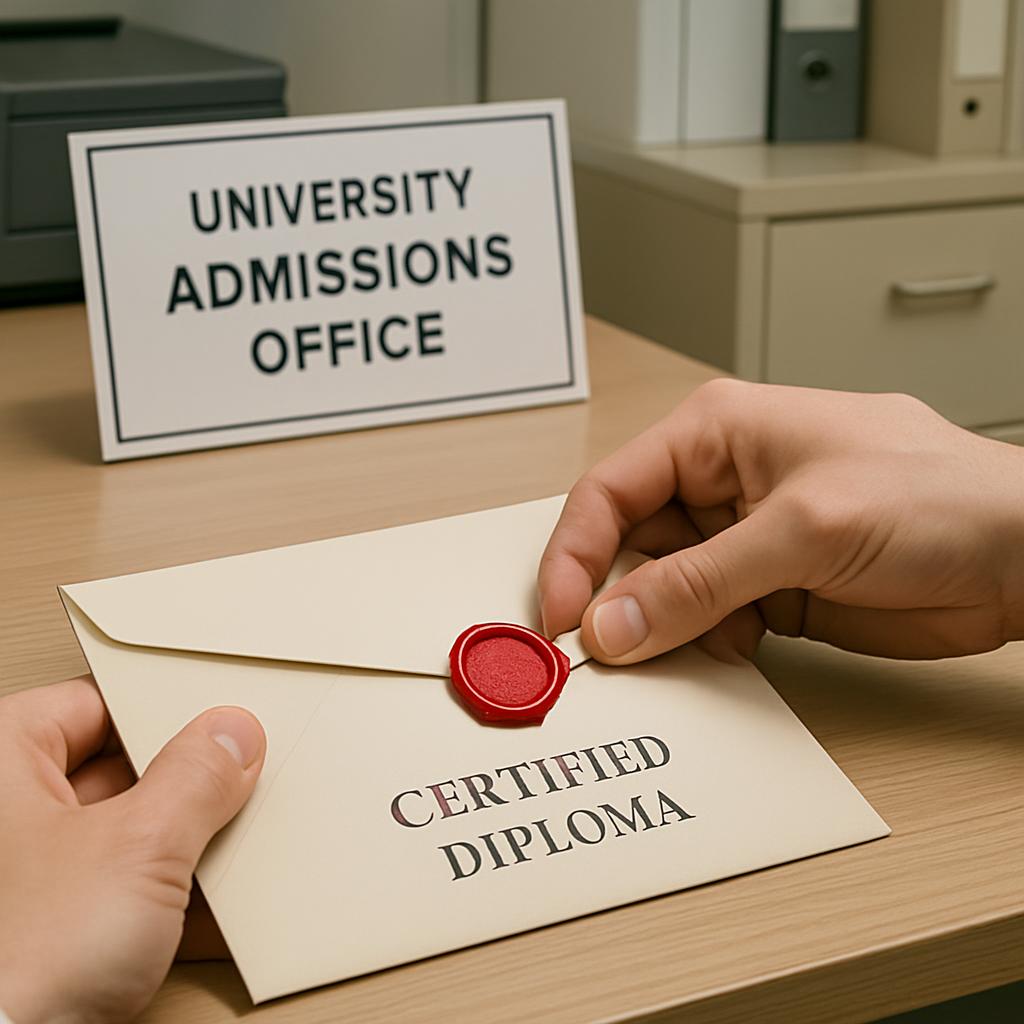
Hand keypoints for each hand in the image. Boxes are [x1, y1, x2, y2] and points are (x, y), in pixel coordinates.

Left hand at [0, 677, 265, 1023]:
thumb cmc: (18, 961)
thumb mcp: (138, 846)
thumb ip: (194, 778)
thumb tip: (231, 737)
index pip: (93, 705)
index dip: (161, 713)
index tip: (217, 725)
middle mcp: (4, 818)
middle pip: (113, 774)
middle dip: (182, 789)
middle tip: (230, 789)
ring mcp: (23, 881)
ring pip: (121, 839)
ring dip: (180, 849)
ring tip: (226, 852)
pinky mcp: (43, 936)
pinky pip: (117, 896)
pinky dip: (164, 901)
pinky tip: (209, 912)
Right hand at [539, 380, 1023, 663]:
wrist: (1022, 557)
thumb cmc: (938, 497)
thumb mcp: (802, 530)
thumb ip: (698, 582)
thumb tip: (613, 623)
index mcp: (716, 433)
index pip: (610, 491)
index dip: (577, 554)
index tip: (562, 617)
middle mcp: (720, 483)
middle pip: (628, 544)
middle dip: (616, 597)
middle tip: (608, 655)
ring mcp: (743, 540)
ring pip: (662, 589)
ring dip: (663, 626)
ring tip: (698, 642)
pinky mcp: (768, 589)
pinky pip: (704, 620)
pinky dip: (702, 644)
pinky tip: (739, 647)